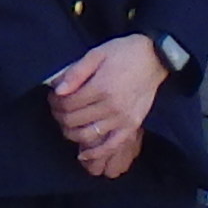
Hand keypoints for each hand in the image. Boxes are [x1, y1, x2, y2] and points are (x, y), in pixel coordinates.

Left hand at [47, 35, 165, 178]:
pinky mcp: (131, 127)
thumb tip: (57, 90)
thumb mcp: (96, 54)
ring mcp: (122, 119)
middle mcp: (111, 106)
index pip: (67, 103)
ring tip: (66, 124)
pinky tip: (83, 154)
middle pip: (73, 120)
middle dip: (59, 116)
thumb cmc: (123, 53)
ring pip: (86, 136)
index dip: (55, 102)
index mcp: (101, 87)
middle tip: (57, 109)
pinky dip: (95, 154)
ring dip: (70, 133)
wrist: (154, 59)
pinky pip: (111, 146)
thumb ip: (76, 72)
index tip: (53, 97)